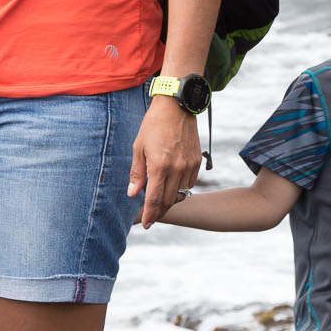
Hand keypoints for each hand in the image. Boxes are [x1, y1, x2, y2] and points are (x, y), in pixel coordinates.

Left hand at [128, 100, 201, 227]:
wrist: (177, 106)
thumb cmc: (154, 125)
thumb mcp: (139, 147)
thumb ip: (137, 172)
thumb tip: (133, 193)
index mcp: (159, 166)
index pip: (155, 200)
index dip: (150, 215)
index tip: (147, 224)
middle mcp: (176, 168)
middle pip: (169, 201)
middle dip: (160, 212)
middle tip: (152, 217)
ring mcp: (189, 165)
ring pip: (181, 193)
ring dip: (171, 199)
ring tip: (161, 199)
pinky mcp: (197, 160)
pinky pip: (190, 183)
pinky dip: (181, 187)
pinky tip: (173, 184)